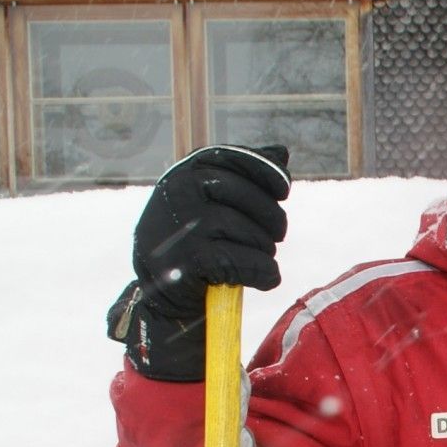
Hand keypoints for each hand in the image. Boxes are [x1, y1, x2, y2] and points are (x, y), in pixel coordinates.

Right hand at [108, 145, 290, 379]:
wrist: (163, 294)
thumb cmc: (194, 243)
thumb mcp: (210, 203)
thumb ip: (243, 177)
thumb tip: (282, 152)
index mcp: (183, 174)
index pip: (232, 157)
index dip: (266, 171)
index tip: (283, 190)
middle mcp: (178, 194)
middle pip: (247, 196)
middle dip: (271, 218)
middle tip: (276, 236)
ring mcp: (182, 227)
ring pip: (250, 232)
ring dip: (265, 250)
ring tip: (257, 259)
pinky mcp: (191, 261)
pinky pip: (247, 263)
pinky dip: (264, 273)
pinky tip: (264, 279)